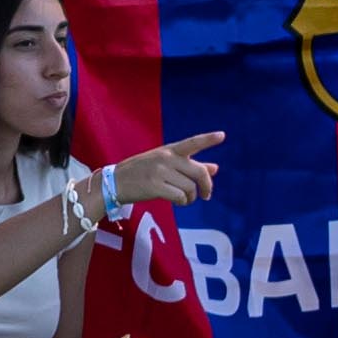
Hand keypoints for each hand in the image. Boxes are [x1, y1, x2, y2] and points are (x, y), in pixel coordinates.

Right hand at [107, 132, 224, 206]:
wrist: (114, 182)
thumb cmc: (141, 172)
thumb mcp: (164, 164)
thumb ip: (191, 166)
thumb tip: (215, 168)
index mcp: (169, 150)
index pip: (192, 143)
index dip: (208, 139)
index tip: (222, 135)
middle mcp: (166, 158)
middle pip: (199, 172)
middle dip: (206, 186)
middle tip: (206, 195)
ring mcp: (160, 172)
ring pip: (190, 188)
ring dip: (190, 197)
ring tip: (182, 198)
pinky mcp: (155, 186)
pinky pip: (180, 197)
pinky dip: (182, 202)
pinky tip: (176, 202)